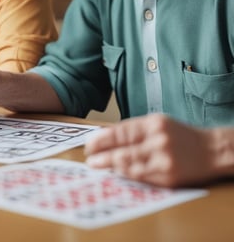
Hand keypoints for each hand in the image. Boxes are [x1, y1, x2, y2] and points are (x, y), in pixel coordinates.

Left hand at [85, 113, 215, 186]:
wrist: (211, 150)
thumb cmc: (179, 135)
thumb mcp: (157, 123)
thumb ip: (134, 130)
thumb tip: (106, 137)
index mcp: (153, 123)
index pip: (120, 131)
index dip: (102, 139)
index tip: (89, 144)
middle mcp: (157, 140)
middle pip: (122, 149)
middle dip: (102, 155)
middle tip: (89, 159)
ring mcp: (163, 159)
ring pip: (129, 165)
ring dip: (111, 166)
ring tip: (98, 166)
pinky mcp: (168, 176)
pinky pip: (141, 176)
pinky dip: (127, 174)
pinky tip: (117, 173)